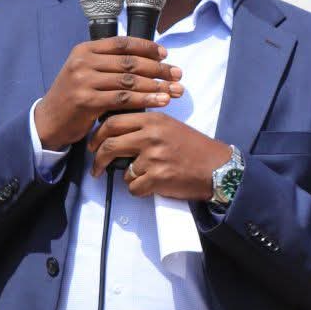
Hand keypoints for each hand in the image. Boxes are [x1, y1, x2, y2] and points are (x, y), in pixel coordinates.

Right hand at [34, 38, 183, 150]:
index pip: (122, 43)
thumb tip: (146, 59)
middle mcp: (83, 61)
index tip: (166, 54)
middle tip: (178, 74)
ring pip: (129, 80)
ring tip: (175, 90)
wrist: (49, 120)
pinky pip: (123, 99)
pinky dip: (145, 100)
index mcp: (85, 50)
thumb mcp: (87, 72)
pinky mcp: (86, 101)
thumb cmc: (75, 97)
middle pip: (129, 62)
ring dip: (156, 85)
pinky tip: (161, 102)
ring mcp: (83, 80)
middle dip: (158, 68)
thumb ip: (108, 64)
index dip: (147, 47)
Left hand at [88, 114, 229, 199]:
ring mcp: (154, 156)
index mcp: (153, 120)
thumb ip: (144, 126)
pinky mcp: (158, 177)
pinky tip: (154, 185)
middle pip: (109, 144)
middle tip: (96, 167)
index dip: (97, 135)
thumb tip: (114, 132)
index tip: (93, 145)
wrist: (217, 167)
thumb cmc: (193, 148)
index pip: (113, 122)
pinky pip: (134, 187)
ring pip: (123, 170)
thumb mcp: (169, 126)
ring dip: (129, 177)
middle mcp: (151, 135)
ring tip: (144, 177)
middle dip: (98, 158)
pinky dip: (140, 190)